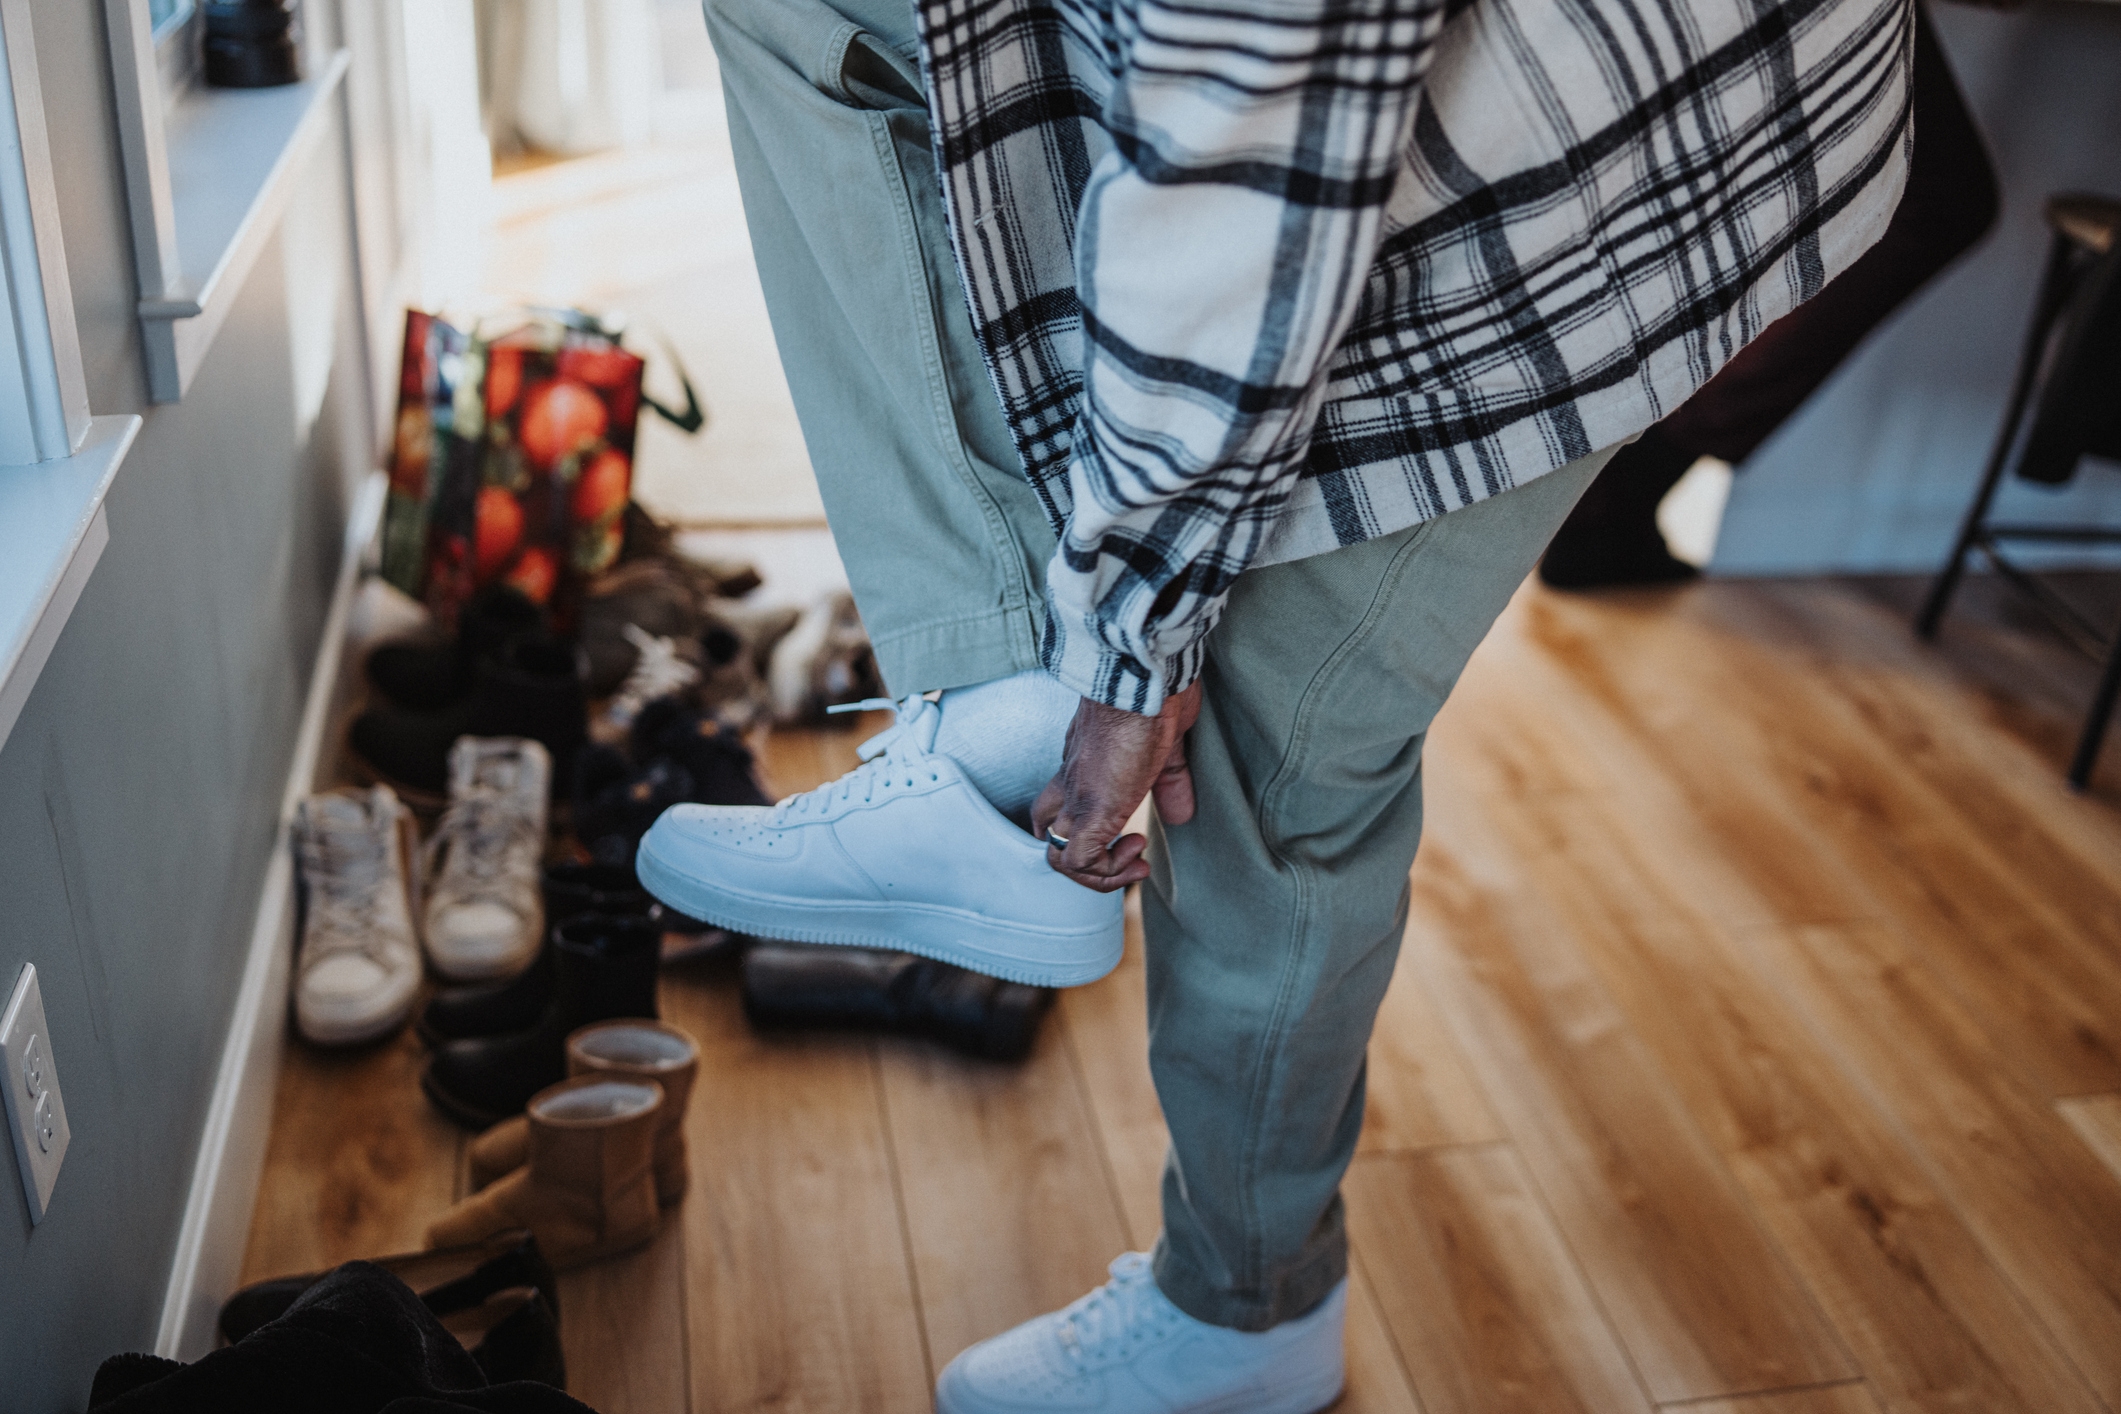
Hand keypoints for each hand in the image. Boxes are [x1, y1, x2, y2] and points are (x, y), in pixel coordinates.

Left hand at [1031, 681, 1201, 891]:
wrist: (1144, 678)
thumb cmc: (1155, 696)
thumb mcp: (1166, 747)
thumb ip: (1169, 781)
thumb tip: (1180, 813)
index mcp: (1083, 764)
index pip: (1059, 807)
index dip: (1089, 831)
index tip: (1132, 834)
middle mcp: (1072, 782)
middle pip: (1050, 834)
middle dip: (1088, 859)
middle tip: (1130, 852)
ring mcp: (1078, 796)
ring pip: (1058, 856)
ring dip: (1100, 872)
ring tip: (1136, 857)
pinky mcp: (1091, 808)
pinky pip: (1078, 860)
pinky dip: (1106, 871)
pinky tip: (1136, 848)